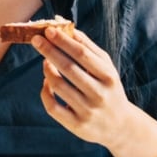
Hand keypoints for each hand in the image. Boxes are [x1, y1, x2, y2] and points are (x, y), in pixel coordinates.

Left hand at [32, 29, 139, 147]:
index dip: (64, 41)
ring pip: (59, 86)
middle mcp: (99, 94)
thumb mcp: (107, 68)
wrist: (120, 126)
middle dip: (50, 51)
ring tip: (45, 61)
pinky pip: (53, 107)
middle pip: (69, 68)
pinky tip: (46, 83)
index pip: (83, 55)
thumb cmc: (109, 90)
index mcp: (108, 77)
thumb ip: (89, 49)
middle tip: (36, 39)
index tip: (49, 30)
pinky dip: (45, 92)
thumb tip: (70, 29)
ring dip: (47, 70)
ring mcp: (87, 111)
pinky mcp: (76, 125)